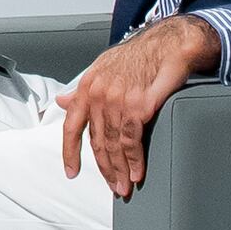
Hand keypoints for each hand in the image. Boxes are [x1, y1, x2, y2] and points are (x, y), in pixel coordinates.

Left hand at [54, 15, 214, 199]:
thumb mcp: (103, 69)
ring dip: (121, 170)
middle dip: (105, 169)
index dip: (70, 152)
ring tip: (125, 186)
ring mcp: (118, 100)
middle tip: (114, 186)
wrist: (168, 43)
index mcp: (87, 87)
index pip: (71, 126)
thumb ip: (83, 91)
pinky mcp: (140, 105)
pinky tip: (138, 171)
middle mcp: (98, 94)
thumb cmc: (139, 56)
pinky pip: (133, 141)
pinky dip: (135, 160)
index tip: (71, 172)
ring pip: (114, 145)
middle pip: (98, 142)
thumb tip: (62, 102)